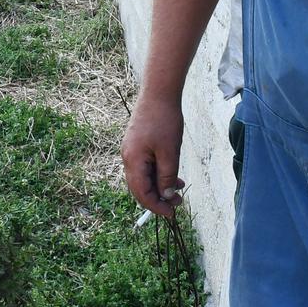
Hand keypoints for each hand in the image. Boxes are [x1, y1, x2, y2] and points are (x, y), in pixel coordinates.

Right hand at [122, 94, 185, 219]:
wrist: (158, 93)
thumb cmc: (164, 121)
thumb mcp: (170, 152)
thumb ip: (167, 177)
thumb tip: (167, 196)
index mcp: (133, 161)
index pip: (141, 193)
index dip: (156, 206)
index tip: (172, 213)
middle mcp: (128, 157)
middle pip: (140, 187)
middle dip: (158, 198)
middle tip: (178, 203)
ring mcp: (131, 150)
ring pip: (144, 177)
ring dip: (160, 185)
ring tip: (180, 188)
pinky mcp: (136, 144)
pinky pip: (145, 166)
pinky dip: (158, 173)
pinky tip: (172, 174)